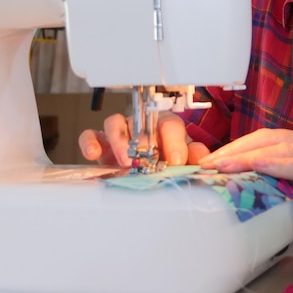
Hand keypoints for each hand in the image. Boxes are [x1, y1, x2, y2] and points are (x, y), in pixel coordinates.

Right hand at [78, 112, 210, 166]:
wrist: (146, 170)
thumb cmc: (166, 158)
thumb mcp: (184, 158)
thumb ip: (195, 156)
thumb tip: (202, 158)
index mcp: (166, 126)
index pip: (170, 125)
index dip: (174, 142)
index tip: (176, 160)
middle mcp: (142, 125)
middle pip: (141, 121)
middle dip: (144, 140)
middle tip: (147, 159)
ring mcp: (120, 132)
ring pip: (115, 124)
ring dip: (119, 141)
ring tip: (124, 160)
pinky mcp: (102, 143)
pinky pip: (91, 135)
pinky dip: (90, 142)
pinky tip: (93, 153)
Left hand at [198, 128, 292, 219]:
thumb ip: (291, 179)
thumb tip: (260, 185)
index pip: (267, 138)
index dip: (239, 146)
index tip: (214, 160)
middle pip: (266, 137)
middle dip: (234, 149)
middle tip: (207, 163)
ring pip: (278, 146)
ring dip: (245, 155)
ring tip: (220, 166)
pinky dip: (273, 163)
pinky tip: (254, 166)